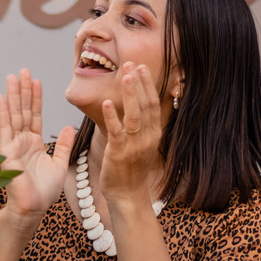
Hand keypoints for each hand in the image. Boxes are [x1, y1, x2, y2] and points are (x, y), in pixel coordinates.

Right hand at [0, 69, 75, 222]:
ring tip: (13, 77)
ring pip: (14, 115)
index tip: (37, 81)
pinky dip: (2, 113)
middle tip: (23, 70)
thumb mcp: (59, 164)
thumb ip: (64, 145)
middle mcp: (23, 141)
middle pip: (24, 111)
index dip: (36, 98)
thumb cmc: (44, 192)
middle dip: (24, 91)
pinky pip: (5, 129)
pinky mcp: (7, 152)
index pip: (35, 116)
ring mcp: (13, 145)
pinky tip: (0, 97)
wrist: (33, 208)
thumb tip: (70, 127)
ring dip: (14, 96)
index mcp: (34, 143)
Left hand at [98, 63, 160, 205]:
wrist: (128, 196)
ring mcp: (135, 146)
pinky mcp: (120, 153)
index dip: (147, 84)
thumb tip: (136, 107)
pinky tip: (107, 102)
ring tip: (125, 75)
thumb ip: (140, 127)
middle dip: (140, 83)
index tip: (140, 67)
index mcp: (153, 134)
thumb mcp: (141, 145)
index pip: (153, 104)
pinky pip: (117, 132)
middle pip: (146, 105)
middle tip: (132, 63)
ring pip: (135, 115)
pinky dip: (112, 116)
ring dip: (130, 94)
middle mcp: (148, 138)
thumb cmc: (131, 170)